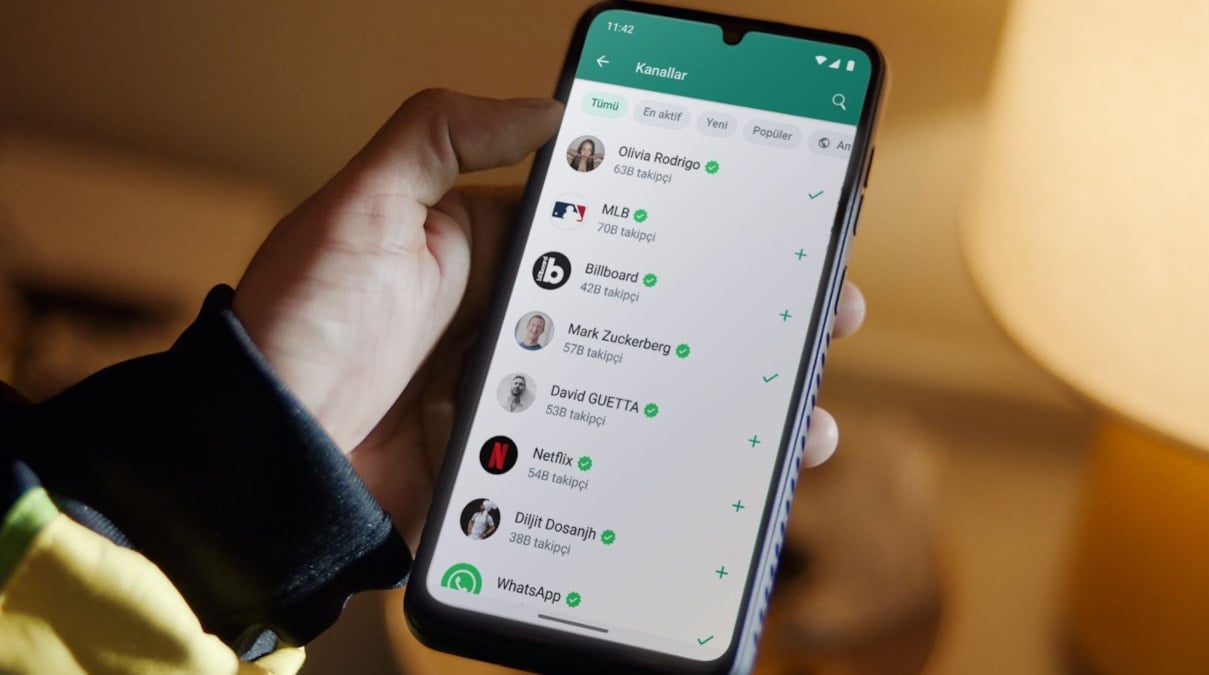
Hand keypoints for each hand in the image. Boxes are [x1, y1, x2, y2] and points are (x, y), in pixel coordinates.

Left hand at [232, 90, 866, 543]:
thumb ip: (443, 134)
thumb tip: (545, 104)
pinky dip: (669, 461)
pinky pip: (605, 451)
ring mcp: (521, 390)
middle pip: (651, 303)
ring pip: (644, 382)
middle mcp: (515, 316)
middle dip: (737, 309)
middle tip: (821, 309)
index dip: (692, 219)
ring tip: (797, 410)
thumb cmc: (301, 322)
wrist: (257, 458)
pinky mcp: (515, 457)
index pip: (613, 218)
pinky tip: (727, 472)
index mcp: (490, 247)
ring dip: (725, 395)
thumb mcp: (361, 205)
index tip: (764, 220)